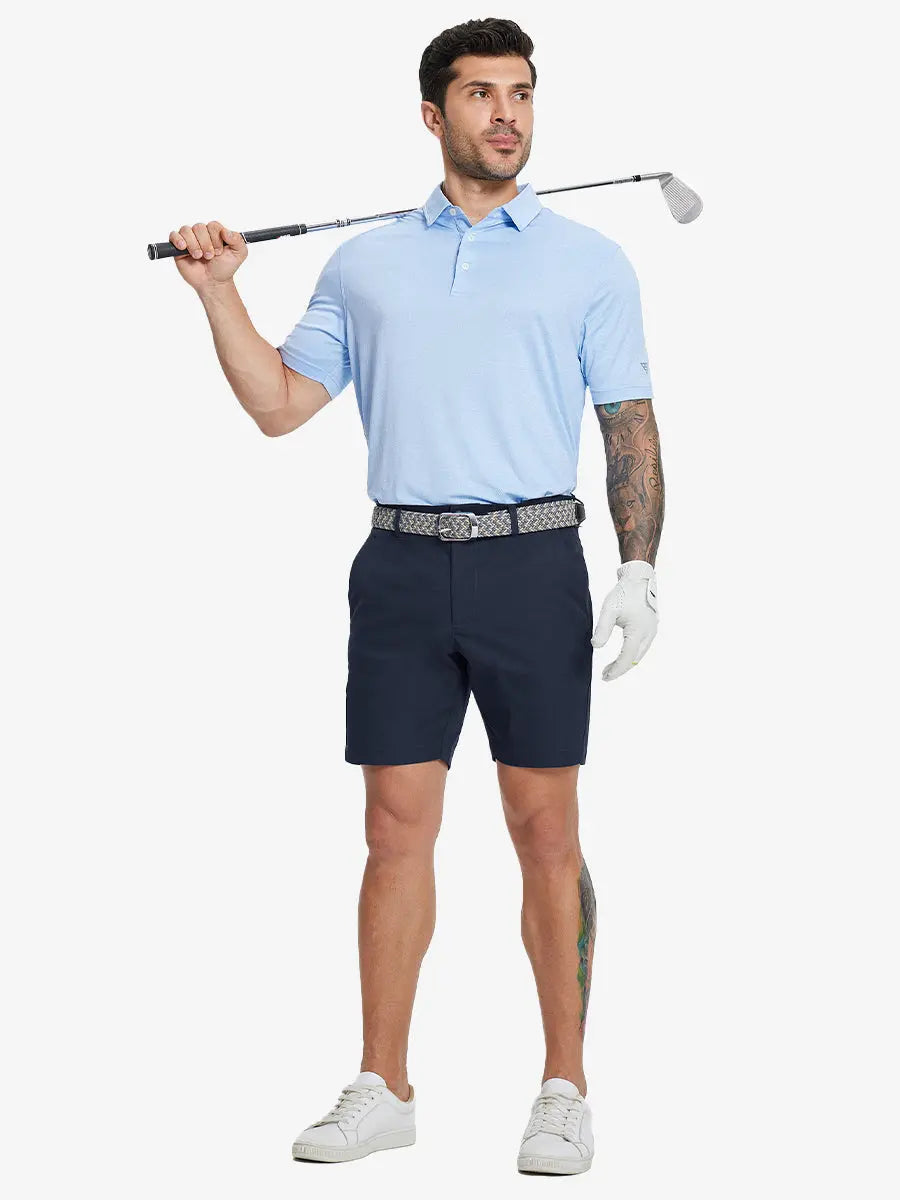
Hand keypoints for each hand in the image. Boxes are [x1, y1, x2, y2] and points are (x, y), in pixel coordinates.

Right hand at [169, 221, 247, 291]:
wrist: (214, 283)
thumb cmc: (225, 267)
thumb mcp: (239, 254)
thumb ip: (237, 240)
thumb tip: (225, 231)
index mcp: (215, 232)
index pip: (213, 225)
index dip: (215, 238)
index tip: (219, 251)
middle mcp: (201, 233)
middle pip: (199, 227)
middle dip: (205, 243)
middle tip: (209, 256)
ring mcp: (189, 239)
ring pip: (186, 230)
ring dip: (193, 244)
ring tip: (198, 256)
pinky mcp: (178, 248)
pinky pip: (173, 235)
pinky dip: (178, 240)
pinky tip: (183, 248)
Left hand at [591, 559, 657, 681]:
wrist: (640, 579)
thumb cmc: (624, 593)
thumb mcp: (609, 610)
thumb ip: (602, 629)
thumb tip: (596, 646)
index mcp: (638, 632)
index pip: (626, 658)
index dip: (615, 670)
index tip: (604, 677)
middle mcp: (648, 634)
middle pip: (634, 659)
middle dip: (620, 669)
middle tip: (604, 674)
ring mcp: (652, 632)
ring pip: (639, 655)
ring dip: (626, 662)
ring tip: (610, 667)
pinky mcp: (651, 628)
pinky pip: (642, 648)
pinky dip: (631, 655)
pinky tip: (621, 655)